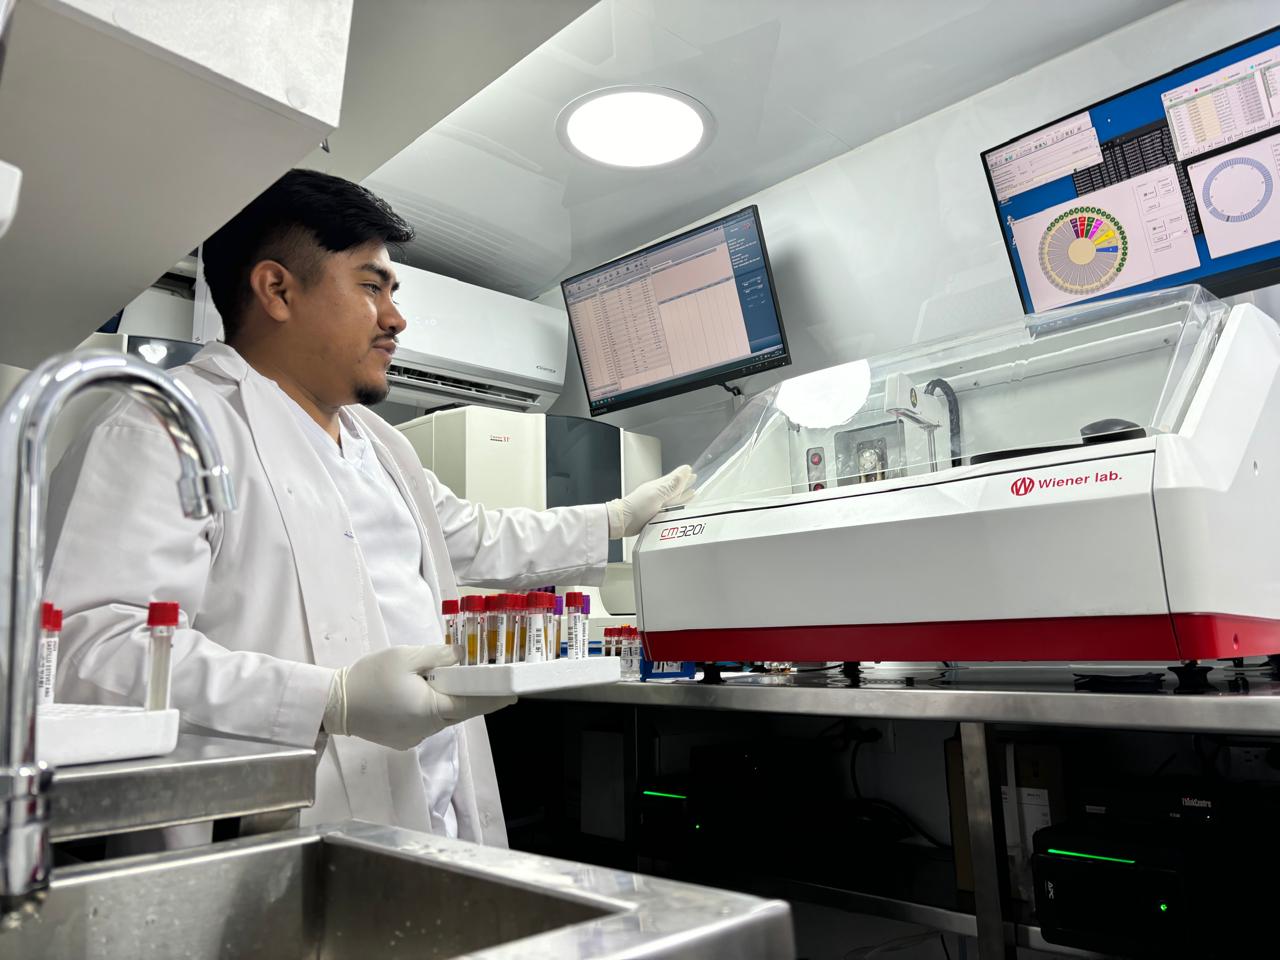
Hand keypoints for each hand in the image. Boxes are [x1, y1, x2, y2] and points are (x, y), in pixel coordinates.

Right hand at [323, 645, 514, 749]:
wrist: (333, 704)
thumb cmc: (370, 677)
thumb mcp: (406, 657)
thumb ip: (439, 656)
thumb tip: (463, 656)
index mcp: (431, 709)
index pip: (472, 704)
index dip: (494, 698)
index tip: (514, 695)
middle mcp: (426, 729)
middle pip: (458, 711)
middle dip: (472, 696)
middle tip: (488, 681)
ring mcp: (414, 737)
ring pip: (442, 716)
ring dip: (448, 700)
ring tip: (449, 679)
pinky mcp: (402, 739)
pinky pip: (426, 722)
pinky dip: (431, 707)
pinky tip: (423, 692)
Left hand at [606, 465, 695, 538]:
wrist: (623, 522)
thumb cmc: (636, 507)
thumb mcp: (656, 494)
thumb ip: (671, 485)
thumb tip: (684, 471)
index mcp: (659, 487)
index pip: (674, 478)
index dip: (683, 474)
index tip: (690, 470)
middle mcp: (658, 495)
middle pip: (675, 488)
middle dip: (685, 483)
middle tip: (693, 478)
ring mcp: (657, 505)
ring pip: (674, 498)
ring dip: (683, 495)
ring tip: (692, 492)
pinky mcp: (656, 516)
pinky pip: (670, 509)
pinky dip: (678, 507)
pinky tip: (681, 508)